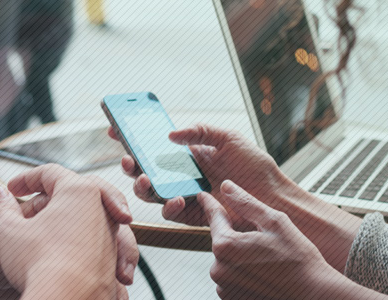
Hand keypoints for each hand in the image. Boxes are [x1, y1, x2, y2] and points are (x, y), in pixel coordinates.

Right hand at [0, 165, 135, 298]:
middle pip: (77, 189)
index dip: (26, 178)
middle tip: (35, 201)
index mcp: (79, 191)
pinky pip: (96, 242)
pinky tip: (62, 253)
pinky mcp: (113, 259)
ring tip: (46, 230)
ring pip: (91, 216)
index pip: (50, 173)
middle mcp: (102, 209)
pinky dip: (80, 243)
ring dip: (68, 219)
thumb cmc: (40, 263)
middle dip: (53, 194)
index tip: (10, 190)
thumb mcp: (9, 231)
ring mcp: (111, 235)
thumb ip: (3, 207)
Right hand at [109, 124, 288, 225]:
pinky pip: (170, 212)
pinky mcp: (192, 214)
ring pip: (152, 193)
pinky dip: (168, 206)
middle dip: (131, 165)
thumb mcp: (229, 139)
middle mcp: (182, 174)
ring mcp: (185, 195)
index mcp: (188, 154)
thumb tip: (170, 135)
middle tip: (128, 160)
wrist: (273, 197)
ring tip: (146, 180)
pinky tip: (175, 199)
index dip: (133, 138)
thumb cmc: (255, 167)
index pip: (154, 144)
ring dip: (143, 187)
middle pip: (146, 169)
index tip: (115, 131)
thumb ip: (200, 131)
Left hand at [199, 181, 377, 298]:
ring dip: (241, 255)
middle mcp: (219, 269)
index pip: (214, 217)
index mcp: (226, 246)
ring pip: (228, 260)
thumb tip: (227, 187)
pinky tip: (265, 272)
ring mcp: (224, 287)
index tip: (203, 195)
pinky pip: (232, 278)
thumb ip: (246, 203)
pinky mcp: (232, 298)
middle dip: (237, 234)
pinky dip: (244, 272)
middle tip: (264, 239)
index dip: (210, 203)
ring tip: (269, 259)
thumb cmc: (298, 260)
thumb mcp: (275, 222)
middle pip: (222, 240)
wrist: (313, 294)